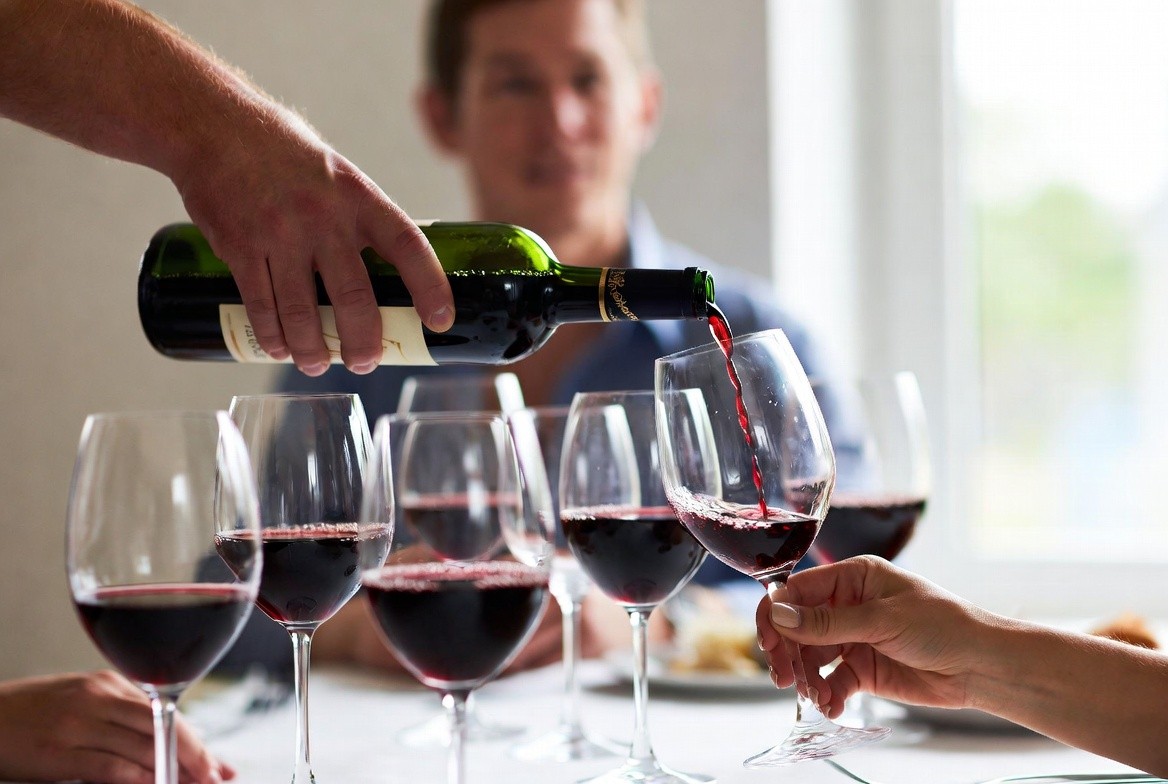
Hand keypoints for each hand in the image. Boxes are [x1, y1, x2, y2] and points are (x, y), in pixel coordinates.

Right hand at [0, 670, 232, 783]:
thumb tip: (168, 746)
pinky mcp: (57, 750)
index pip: (167, 711)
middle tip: (218, 778)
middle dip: (195, 756)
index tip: (219, 764)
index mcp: (109, 682)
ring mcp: (77, 722)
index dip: (196, 739)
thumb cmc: (30, 717)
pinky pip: (107, 766)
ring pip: (141, 746)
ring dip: (173, 772)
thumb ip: (122, 719)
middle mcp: (98, 697)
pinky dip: (136, 778)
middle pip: (162, 726)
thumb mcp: (80, 704)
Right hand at [173, 106, 452, 375]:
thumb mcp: (338, 174)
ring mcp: (279, 233)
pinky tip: (279, 349)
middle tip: (365, 363)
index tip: (440, 322)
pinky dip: (272, 336)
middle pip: (353, 296)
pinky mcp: (239, 246)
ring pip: (302, 312)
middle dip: (362, 341)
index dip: (430, 287)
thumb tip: (387, 273)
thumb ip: (360, 219)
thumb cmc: (286, 155)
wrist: (215, 126)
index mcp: (359, 196)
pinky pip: (261, 305)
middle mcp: (323, 216)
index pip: (408, 246)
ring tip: (318, 364)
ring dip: (312, 350)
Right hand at [755, 556, 989, 718]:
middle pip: (797, 627)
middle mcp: (847, 605)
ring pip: (810, 657)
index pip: (797, 590)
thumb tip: (779, 616)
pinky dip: (827, 694)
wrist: (982, 665)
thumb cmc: (943, 625)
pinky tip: (832, 705)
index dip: (776, 614)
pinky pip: (831, 681)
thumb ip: (827, 623)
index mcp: (852, 578)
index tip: (769, 641)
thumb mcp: (882, 620)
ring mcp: (853, 638)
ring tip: (817, 696)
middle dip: (788, 653)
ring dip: (807, 678)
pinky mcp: (862, 670)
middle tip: (785, 678)